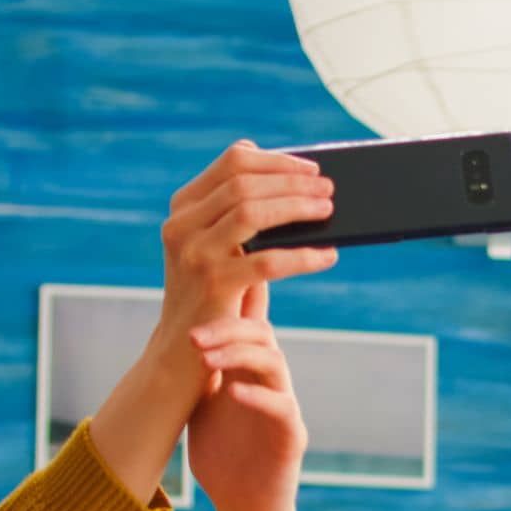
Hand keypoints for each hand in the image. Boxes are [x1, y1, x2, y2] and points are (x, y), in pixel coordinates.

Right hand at [159, 140, 337, 338]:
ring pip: (253, 212)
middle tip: (328, 189)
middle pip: (245, 184)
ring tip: (327, 212)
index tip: (310, 168)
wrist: (185, 349)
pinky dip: (303, 256)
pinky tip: (327, 256)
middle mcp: (183, 225)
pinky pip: (268, 261)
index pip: (232, 163)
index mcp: (184, 206)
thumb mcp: (217, 246)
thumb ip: (238, 212)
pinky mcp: (214, 284)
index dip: (276, 161)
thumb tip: (293, 180)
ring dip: (297, 207)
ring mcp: (195, 253)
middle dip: (292, 182)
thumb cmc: (214, 293)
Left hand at [187, 300, 306, 510]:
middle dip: (226, 328)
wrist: (242, 509)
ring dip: (238, 355)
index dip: (232, 300)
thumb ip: (199, 373)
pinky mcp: (292, 436)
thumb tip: (171, 333)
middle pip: (262, 333)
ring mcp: (285, 407)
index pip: (247, 324)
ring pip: (274, 362)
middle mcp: (271, 382)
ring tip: (205, 359)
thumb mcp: (203, 406)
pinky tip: (233, 393)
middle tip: (191, 336)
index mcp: (248, 373)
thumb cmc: (223, 459)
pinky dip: (258, 396)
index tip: (198, 291)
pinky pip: (282, 407)